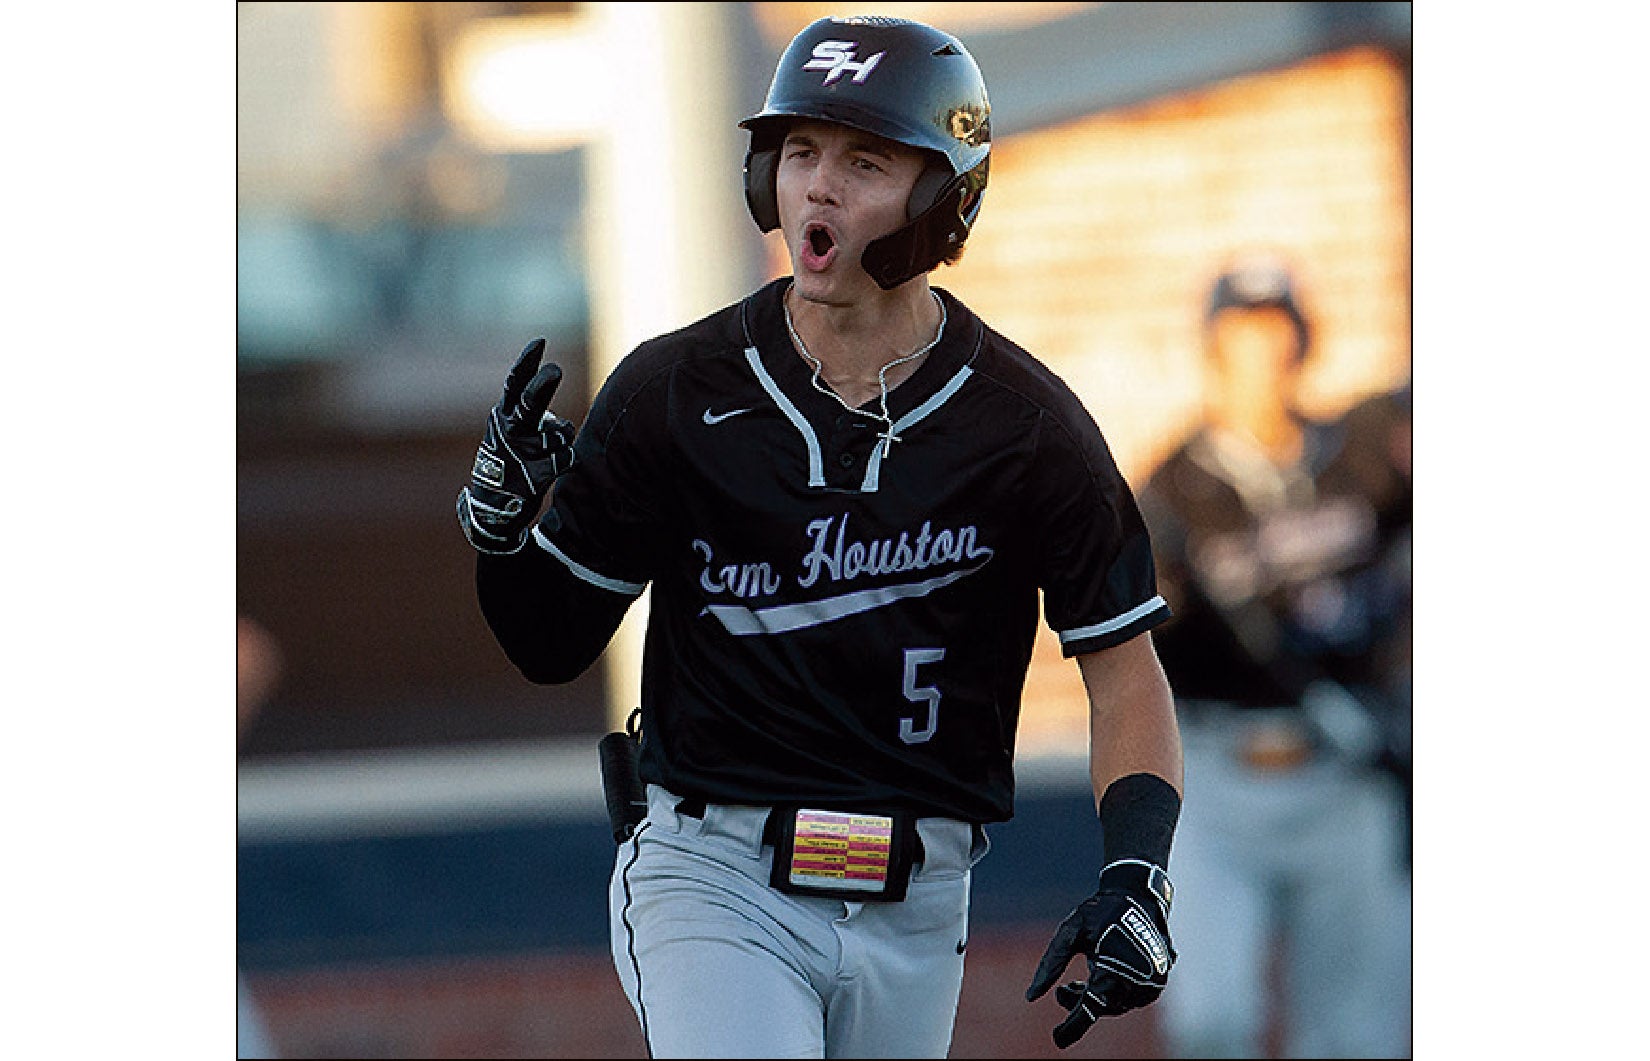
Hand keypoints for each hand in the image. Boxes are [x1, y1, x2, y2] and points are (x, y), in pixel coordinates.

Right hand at [457, 338, 576, 553]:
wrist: (493, 509)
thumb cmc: (511, 463)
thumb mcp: (517, 434)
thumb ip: (536, 419)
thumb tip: (561, 422)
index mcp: (503, 416)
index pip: (515, 383)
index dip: (527, 362)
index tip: (540, 342)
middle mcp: (509, 431)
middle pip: (528, 403)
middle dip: (541, 386)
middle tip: (555, 370)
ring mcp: (519, 454)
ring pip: (560, 433)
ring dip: (561, 440)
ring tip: (544, 455)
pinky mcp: (532, 476)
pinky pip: (566, 458)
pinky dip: (566, 460)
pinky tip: (549, 469)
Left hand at [1026, 860, 1175, 1048]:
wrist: (1137, 895)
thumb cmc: (1099, 912)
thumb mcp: (1069, 933)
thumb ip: (1050, 964)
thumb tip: (1031, 997)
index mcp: (1114, 969)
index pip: (1090, 1007)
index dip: (1073, 1026)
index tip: (1056, 1039)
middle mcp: (1138, 980)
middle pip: (1102, 1007)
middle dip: (1079, 1002)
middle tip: (1063, 990)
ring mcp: (1151, 983)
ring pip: (1116, 1005)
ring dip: (1096, 998)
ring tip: (1078, 983)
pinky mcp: (1157, 981)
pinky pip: (1130, 998)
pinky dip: (1112, 993)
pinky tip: (1099, 980)